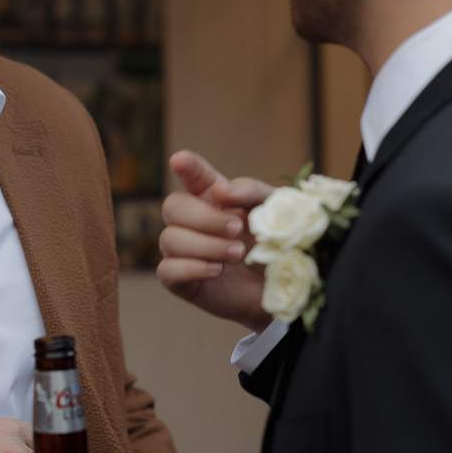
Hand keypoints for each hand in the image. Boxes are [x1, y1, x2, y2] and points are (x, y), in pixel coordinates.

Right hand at [157, 150, 272, 331]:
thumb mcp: (277, 211)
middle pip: (173, 205)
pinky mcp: (182, 281)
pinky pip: (167, 270)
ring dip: (206, 245)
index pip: (193, 175)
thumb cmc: (279, 247)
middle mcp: (193, 221)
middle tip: (237, 228)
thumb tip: (220, 191)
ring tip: (237, 254)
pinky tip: (217, 270)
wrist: (285, 291)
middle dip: (205, 217)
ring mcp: (184, 252)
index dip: (186, 166)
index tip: (180, 161)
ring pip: (170, 239)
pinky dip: (192, 267)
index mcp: (214, 197)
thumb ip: (251, 193)